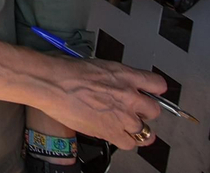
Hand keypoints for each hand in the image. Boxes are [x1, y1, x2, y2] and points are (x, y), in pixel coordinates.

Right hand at [35, 59, 164, 151]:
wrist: (52, 83)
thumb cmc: (65, 70)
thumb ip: (110, 77)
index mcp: (126, 75)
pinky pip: (129, 144)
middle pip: (154, 110)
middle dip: (144, 112)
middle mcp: (130, 96)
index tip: (147, 93)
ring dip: (136, 129)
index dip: (153, 90)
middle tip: (132, 112)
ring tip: (125, 128)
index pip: (158, 84)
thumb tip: (109, 83)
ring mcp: (122, 116)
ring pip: (145, 131)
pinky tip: (115, 136)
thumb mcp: (96, 65)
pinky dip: (125, 141)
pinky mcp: (111, 132)